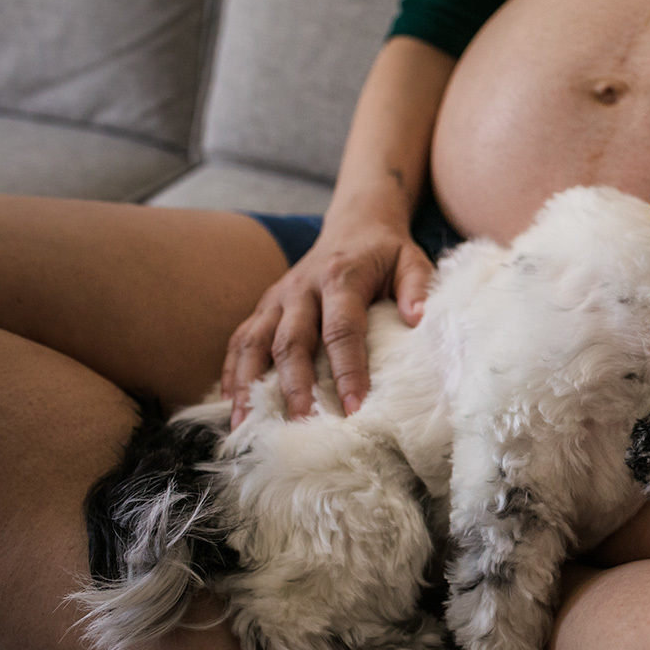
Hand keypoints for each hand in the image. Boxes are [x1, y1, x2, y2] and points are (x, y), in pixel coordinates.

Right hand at [221, 218, 433, 427]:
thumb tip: (418, 319)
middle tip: (300, 424)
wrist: (355, 224)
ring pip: (255, 343)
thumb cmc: (386, 253)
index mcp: (340, 278)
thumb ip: (417, 287)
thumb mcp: (411, 260)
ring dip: (249, 385)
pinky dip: (232, 372)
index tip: (354, 407)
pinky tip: (230, 404)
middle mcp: (301, 288)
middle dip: (295, 386)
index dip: (347, 370)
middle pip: (292, 342)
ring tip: (248, 424)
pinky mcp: (264, 307)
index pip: (341, 330)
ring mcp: (277, 298)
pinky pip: (240, 340)